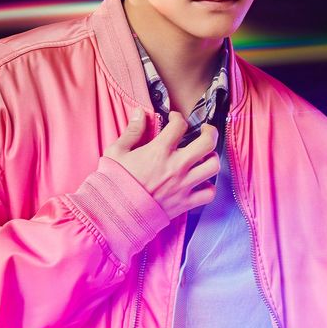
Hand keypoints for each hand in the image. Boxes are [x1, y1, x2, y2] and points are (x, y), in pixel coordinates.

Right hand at [104, 109, 219, 220]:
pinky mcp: (185, 203)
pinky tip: (201, 182)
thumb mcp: (116, 152)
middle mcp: (176, 166)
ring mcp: (183, 185)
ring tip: (204, 156)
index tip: (174, 120)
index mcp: (159, 151)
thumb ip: (132, 131)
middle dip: (210, 132)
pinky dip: (209, 187)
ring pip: (213, 166)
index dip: (178, 117)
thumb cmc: (113, 183)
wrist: (114, 215)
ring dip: (211, 158)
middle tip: (204, 131)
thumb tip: (140, 112)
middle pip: (208, 142)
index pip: (180, 125)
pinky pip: (209, 194)